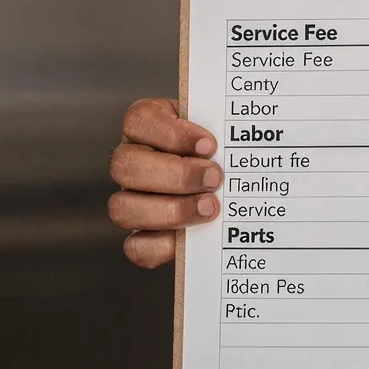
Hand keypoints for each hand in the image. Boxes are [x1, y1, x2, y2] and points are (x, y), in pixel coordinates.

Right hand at [108, 98, 221, 268]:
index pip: (138, 120)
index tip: (210, 145)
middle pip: (124, 166)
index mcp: (146, 126)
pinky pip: (135, 247)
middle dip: (176, 175)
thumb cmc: (223, 149)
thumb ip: (226, 130)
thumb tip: (246, 136)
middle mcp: (131, 162)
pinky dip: (163, 246)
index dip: (171, 134)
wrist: (230, 182)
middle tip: (216, 178)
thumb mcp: (223, 129)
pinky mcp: (141, 236)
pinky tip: (194, 237)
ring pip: (122, 208)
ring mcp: (131, 200)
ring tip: (211, 207)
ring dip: (171, 211)